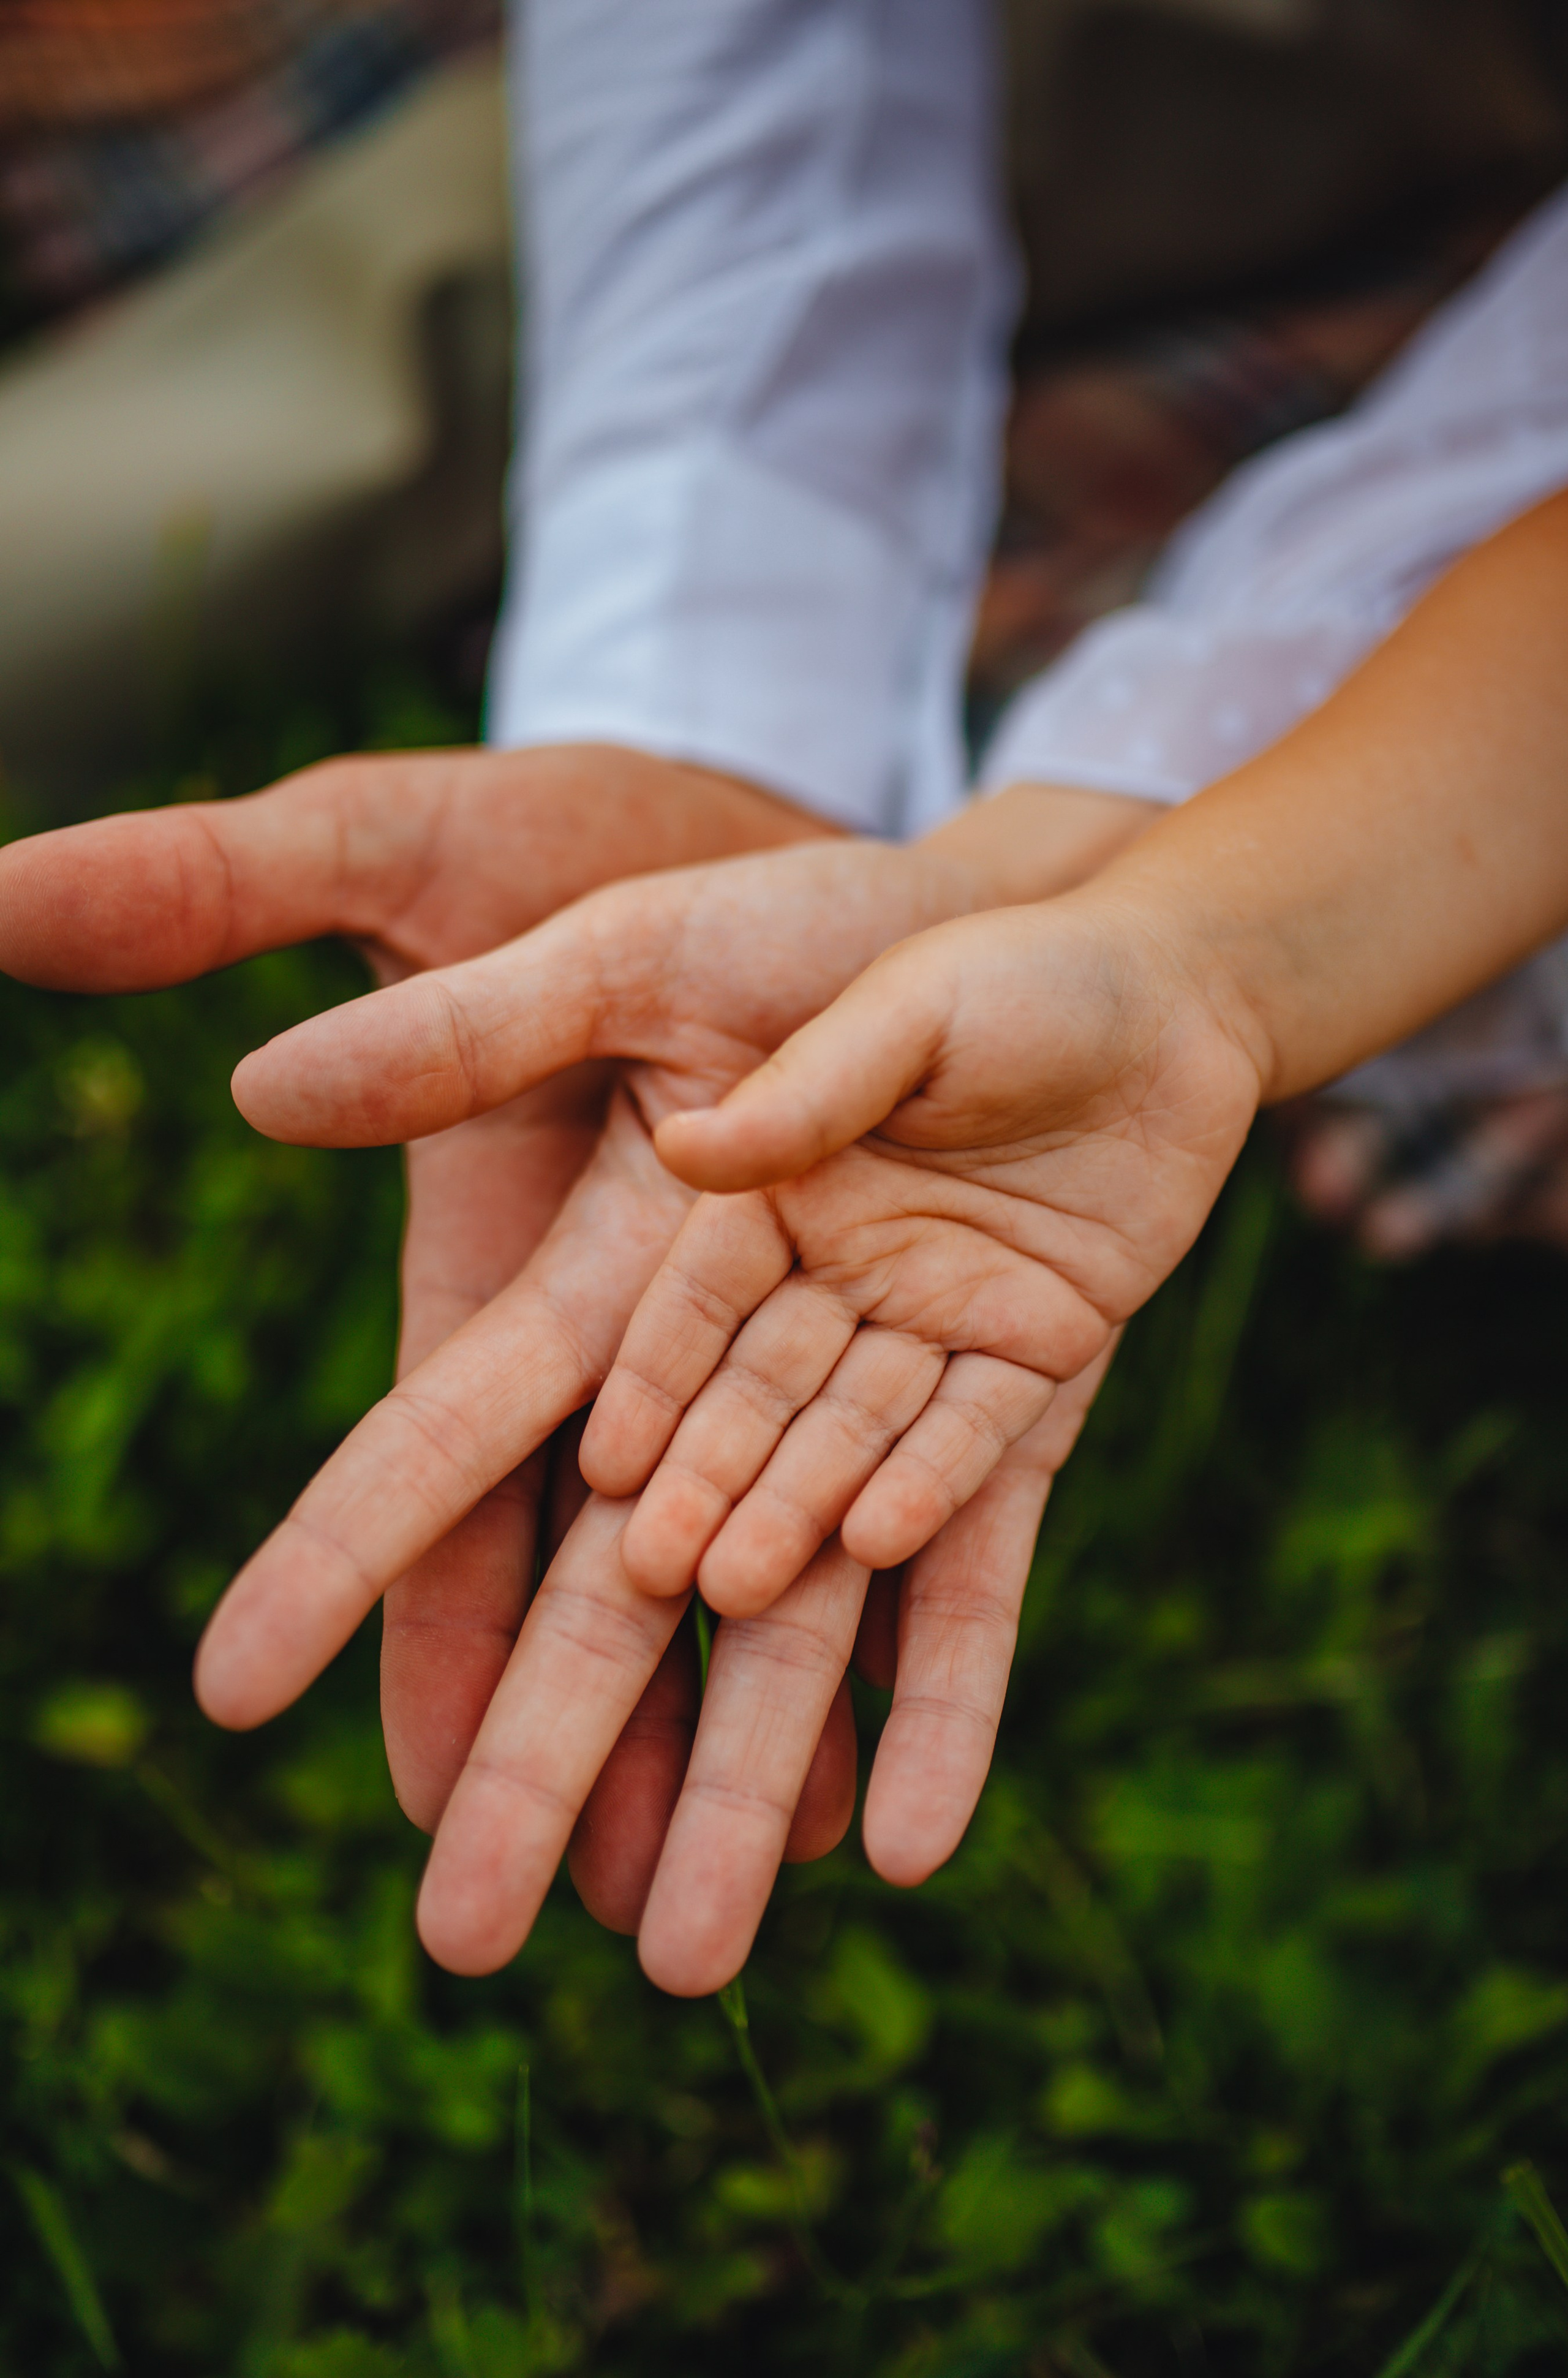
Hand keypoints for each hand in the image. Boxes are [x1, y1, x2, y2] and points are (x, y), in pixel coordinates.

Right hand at [199, 820, 1143, 1984]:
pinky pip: (969, 1568)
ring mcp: (868, 1390)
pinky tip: (897, 1842)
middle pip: (612, 1583)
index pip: (458, 1437)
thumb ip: (476, 1034)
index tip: (242, 1691)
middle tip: (458, 1935)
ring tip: (681, 1955)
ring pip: (790, 1616)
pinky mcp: (1012, 1397)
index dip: (358, 1562)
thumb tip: (266, 1099)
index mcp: (615, 1268)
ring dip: (735, 1773)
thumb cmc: (824, 904)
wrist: (1065, 926)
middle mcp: (725, 1361)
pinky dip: (936, 1693)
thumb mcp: (635, 952)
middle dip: (537, 1748)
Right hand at [576, 895, 1265, 1615]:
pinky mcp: (1037, 1348)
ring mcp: (940, 1313)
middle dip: (712, 1476)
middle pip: (765, 1386)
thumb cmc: (1026, 970)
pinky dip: (933, 1486)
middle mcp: (847, 1260)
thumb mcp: (910, 1007)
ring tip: (744, 1592)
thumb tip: (686, 1147)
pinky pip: (980, 1434)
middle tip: (655, 1572)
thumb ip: (810, 1087)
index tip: (606, 1463)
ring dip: (802, 1508)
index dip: (655, 1376)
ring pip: (858, 1430)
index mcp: (786, 1183)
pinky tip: (880, 1547)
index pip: (700, 1294)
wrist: (1181, 995)